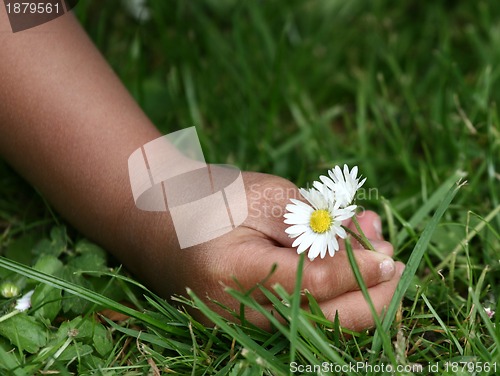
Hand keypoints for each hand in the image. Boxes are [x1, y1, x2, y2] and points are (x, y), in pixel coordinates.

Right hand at [165, 171, 403, 330]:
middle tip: (396, 266)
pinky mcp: (245, 322)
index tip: (387, 256)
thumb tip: (361, 251)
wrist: (160, 218)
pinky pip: (298, 316)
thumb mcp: (263, 197)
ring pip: (314, 323)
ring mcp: (238, 324)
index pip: (309, 285)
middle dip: (369, 298)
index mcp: (233, 274)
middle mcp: (235, 313)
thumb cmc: (209, 198)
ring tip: (373, 252)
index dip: (355, 272)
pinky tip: (344, 263)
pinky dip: (329, 293)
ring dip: (355, 294)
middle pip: (318, 320)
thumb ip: (311, 224)